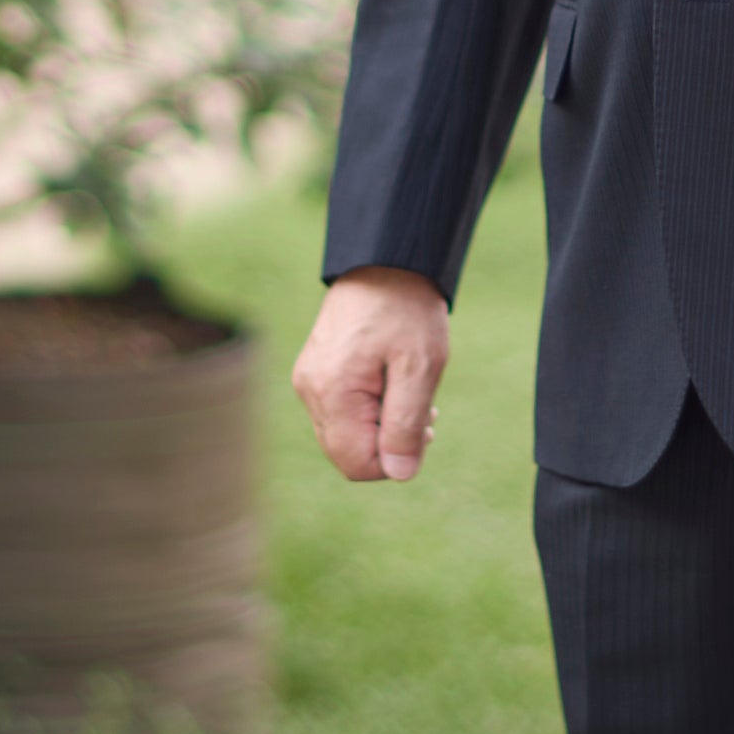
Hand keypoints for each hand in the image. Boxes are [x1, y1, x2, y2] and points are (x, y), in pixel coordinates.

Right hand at [291, 265, 450, 482]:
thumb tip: (399, 474)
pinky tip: (393, 386)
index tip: (423, 427)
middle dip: (389, 443)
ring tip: (413, 395)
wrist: (386, 259)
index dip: (394, 461)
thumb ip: (407, 425)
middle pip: (348, 453)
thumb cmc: (406, 310)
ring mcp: (309, 379)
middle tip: (424, 413)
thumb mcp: (420, 368)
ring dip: (381, 426)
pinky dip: (369, 410)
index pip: (357, 464)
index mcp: (332, 392)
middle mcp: (310, 390)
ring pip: (344, 434)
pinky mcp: (315, 371)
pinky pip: (340, 412)